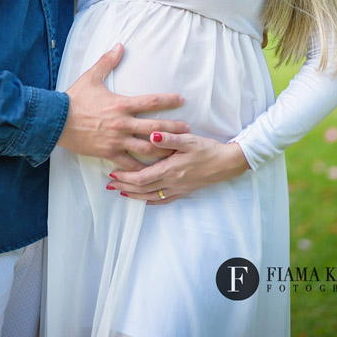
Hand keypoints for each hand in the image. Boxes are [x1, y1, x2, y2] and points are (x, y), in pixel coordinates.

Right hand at [58, 43, 189, 170]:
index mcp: (121, 104)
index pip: (151, 101)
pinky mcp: (109, 154)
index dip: (169, 100)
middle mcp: (122, 124)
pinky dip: (142, 169)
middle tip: (188, 129)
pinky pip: (129, 164)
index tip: (182, 100)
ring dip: (163, 149)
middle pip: (155, 127)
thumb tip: (120, 45)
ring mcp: (117, 141)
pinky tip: (153, 172)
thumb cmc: (74, 98)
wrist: (56, 121)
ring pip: (146, 148)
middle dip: (174, 129)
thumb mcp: (91, 77)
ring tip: (176, 150)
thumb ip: (107, 61)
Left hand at [105, 132, 250, 202]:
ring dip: (134, 195)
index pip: (141, 177)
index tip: (112, 173)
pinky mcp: (184, 191)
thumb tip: (151, 135)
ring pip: (150, 197)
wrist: (227, 163)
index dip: (125, 177)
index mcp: (170, 169)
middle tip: (110, 184)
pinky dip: (150, 200)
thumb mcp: (188, 139)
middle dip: (124, 187)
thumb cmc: (207, 149)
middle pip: (142, 189)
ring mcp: (178, 189)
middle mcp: (171, 182)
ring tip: (121, 192)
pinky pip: (163, 200)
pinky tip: (144, 200)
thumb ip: (168, 137)